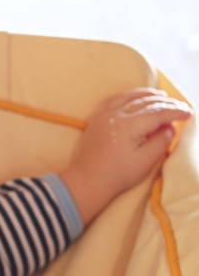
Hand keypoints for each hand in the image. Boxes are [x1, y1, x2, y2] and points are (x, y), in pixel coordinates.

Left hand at [59, 88, 191, 224]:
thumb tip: (169, 126)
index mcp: (129, 125)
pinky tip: (136, 97)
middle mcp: (115, 115)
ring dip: (148, 95)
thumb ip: (161, 141)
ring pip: (130, 97)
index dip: (176, 111)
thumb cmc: (117, 174)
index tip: (189, 113)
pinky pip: (114, 99)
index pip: (158, 112)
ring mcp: (103, 114)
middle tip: (181, 107)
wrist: (87, 180)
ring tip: (163, 96)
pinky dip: (129, 95)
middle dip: (166, 103)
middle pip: (146, 102)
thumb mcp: (146, 161)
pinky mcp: (96, 118)